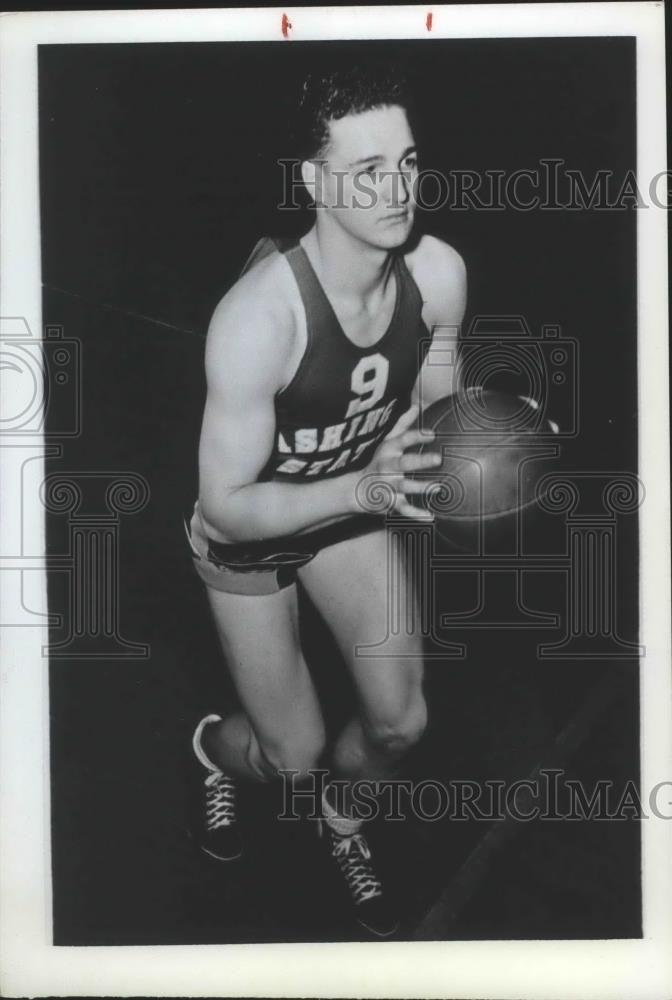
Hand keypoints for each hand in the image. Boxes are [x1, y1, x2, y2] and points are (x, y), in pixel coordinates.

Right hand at [355, 404, 440, 520]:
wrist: (356, 490)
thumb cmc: (378, 462)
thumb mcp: (387, 442)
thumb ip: (402, 424)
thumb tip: (416, 406)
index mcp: (389, 451)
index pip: (403, 440)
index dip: (417, 436)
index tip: (433, 434)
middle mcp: (387, 467)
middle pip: (403, 463)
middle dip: (420, 461)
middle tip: (438, 458)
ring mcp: (388, 486)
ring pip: (404, 487)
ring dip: (420, 488)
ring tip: (438, 488)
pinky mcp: (390, 503)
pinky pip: (403, 509)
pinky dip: (415, 515)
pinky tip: (430, 517)